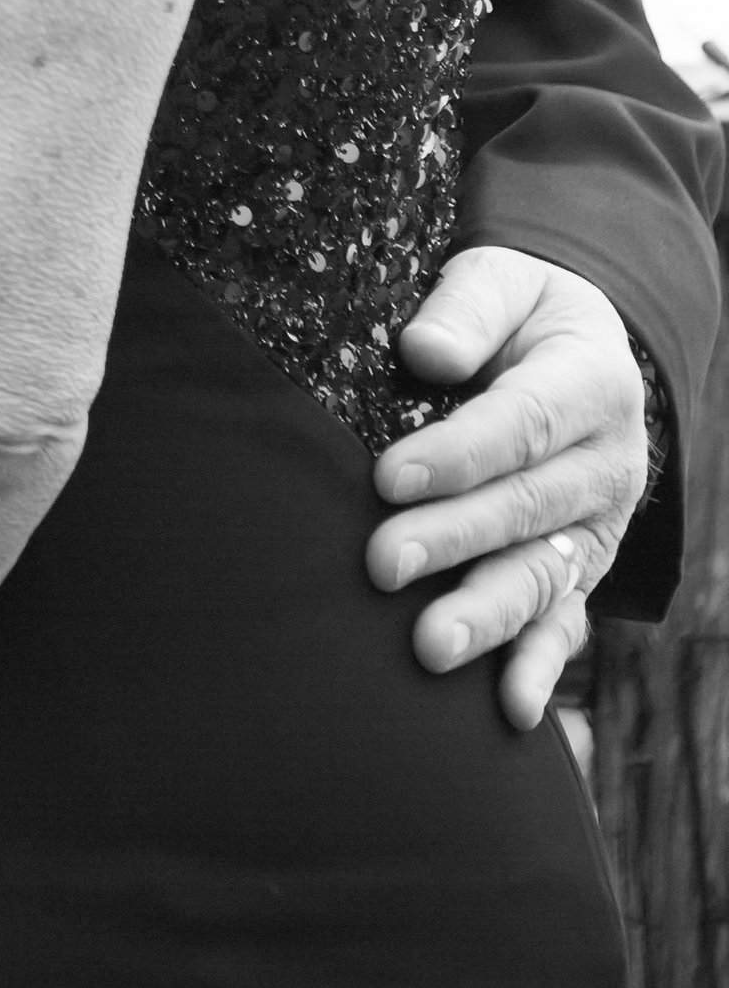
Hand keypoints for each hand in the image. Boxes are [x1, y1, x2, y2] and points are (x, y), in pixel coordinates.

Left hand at [367, 246, 648, 729]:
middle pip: (526, 509)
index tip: (387, 477)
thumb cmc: (520, 311)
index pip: (521, 424)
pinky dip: (540, 667)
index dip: (457, 454)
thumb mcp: (504, 277)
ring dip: (488, 616)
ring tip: (429, 648)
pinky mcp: (583, 570)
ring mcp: (599, 527)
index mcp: (591, 382)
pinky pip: (567, 622)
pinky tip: (509, 710)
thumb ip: (467, 308)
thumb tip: (424, 351)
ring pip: (545, 576)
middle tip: (381, 564)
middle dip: (452, 540)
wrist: (578, 348)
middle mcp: (607, 464)